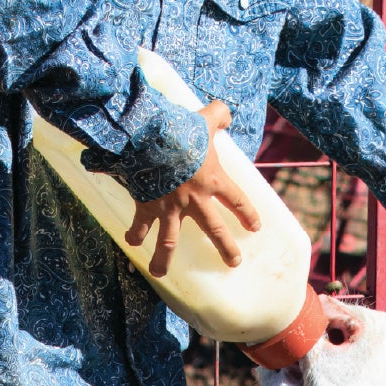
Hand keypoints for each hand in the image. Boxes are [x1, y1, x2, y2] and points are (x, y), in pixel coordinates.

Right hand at [126, 100, 260, 274]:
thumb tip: (225, 111)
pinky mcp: (146, 205)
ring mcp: (169, 207)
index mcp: (213, 180)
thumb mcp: (204, 119)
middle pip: (214, 229)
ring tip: (161, 274)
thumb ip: (218, 114)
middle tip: (233, 263)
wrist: (149, 139)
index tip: (254, 228)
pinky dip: (134, 234)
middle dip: (225, 248)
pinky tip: (131, 244)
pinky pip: (140, 224)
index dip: (248, 214)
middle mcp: (194, 200)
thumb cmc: (180, 130)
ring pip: (169, 240)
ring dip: (164, 258)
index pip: (238, 200)